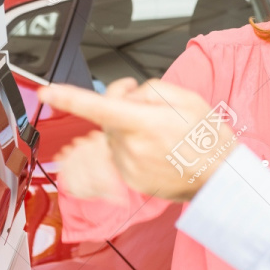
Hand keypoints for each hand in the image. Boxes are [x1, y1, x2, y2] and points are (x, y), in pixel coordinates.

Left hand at [38, 78, 238, 201]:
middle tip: (150, 107)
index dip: (69, 98)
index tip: (48, 92)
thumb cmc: (208, 140)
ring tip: (161, 135)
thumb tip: (129, 95)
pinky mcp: (130, 180)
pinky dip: (133, 148)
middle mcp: (132, 147)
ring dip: (129, 129)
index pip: (98, 107)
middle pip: (108, 116)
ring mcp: (129, 167)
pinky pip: (121, 154)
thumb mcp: (187, 99)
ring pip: (114, 136)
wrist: (221, 179)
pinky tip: (157, 151)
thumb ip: (150, 89)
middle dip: (122, 106)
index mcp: (145, 123)